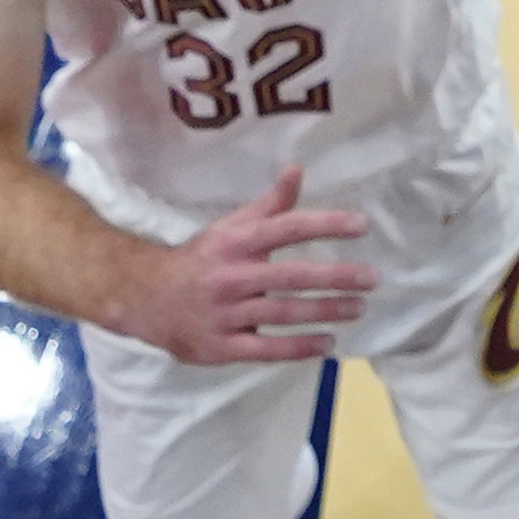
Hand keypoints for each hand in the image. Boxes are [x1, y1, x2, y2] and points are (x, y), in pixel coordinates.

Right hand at [111, 164, 371, 365]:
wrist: (146, 298)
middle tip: (372, 279)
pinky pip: (266, 349)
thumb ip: (270, 205)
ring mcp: (226, 313)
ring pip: (283, 313)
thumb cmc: (201, 259)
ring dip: (325, 312)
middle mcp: (232, 276)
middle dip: (336, 277)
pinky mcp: (221, 346)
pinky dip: (299, 348)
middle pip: (291, 276)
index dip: (326, 225)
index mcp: (237, 242)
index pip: (287, 227)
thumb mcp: (231, 227)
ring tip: (358, 308)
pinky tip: (328, 343)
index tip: (362, 226)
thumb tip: (298, 169)